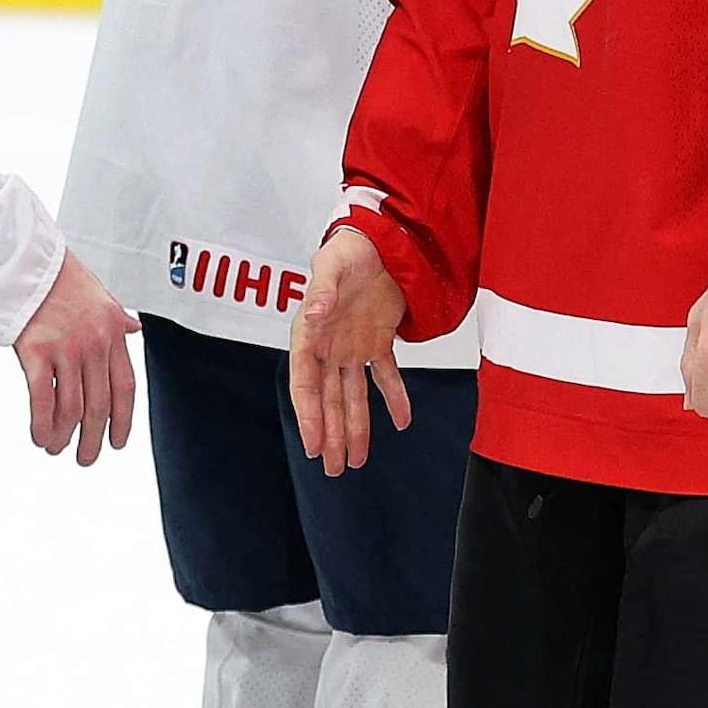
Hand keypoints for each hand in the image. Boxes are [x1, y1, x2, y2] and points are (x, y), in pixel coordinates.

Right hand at [12, 251, 139, 463]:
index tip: (118, 443)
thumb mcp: (102, 296)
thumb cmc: (62, 278)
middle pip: (99, 405)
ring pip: (71, 407)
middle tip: (86, 458)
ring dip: (65, 436)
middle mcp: (94, 344)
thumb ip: (118, 320)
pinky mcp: (35, 351)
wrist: (28, 260)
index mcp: (114, 334)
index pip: (125, 388)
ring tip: (57, 449)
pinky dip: (42, 424)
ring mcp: (65, 348)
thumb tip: (136, 328)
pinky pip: (42, 399)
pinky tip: (40, 437)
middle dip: (93, 439)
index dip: (123, 421)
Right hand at [288, 223, 411, 474]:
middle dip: (330, 435)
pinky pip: (386, 377)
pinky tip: (402, 423)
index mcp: (310, 333)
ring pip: (352, 396)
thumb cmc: (350, 248)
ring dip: (355, 428)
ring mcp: (352, 347)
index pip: (305, 382)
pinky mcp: (377, 342)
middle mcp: (328, 347)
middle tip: (333, 469)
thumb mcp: (333, 265)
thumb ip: (322, 291)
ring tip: (355, 462)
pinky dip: (395, 398)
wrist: (381, 237)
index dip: (309, 416)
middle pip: (327, 399)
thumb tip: (312, 316)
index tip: (314, 445)